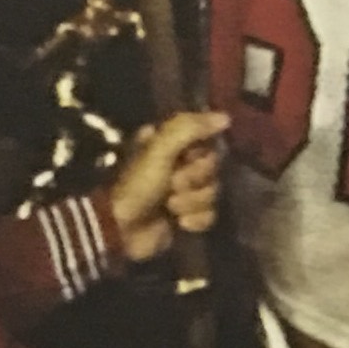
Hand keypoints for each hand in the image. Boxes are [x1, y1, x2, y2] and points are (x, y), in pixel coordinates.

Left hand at [106, 111, 227, 261]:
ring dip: (191, 202)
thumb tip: (226, 117)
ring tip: (170, 207)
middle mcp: (179, 164)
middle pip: (212, 168)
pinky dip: (195, 220)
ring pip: (213, 192)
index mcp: (170, 144)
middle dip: (194, 180)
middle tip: (172, 185)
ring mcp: (184, 191)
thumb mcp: (159, 149)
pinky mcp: (188, 216)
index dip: (200, 154)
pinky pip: (210, 214)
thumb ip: (190, 128)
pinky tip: (179, 223)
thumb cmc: (138, 185)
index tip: (187, 159)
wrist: (122, 229)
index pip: (207, 141)